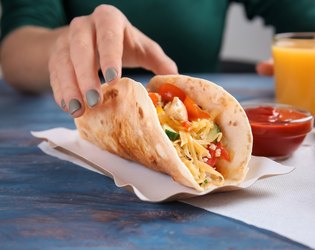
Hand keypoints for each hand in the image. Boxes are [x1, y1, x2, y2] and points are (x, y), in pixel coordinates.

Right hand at [48, 4, 177, 117]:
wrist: (89, 38)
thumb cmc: (122, 44)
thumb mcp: (141, 47)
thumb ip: (158, 60)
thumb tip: (174, 77)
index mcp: (108, 20)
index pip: (108, 35)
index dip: (110, 55)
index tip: (113, 78)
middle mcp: (83, 27)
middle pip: (80, 48)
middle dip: (86, 75)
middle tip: (95, 101)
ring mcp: (66, 41)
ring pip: (63, 63)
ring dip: (70, 88)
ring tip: (78, 111)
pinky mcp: (55, 57)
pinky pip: (54, 74)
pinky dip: (60, 92)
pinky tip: (69, 108)